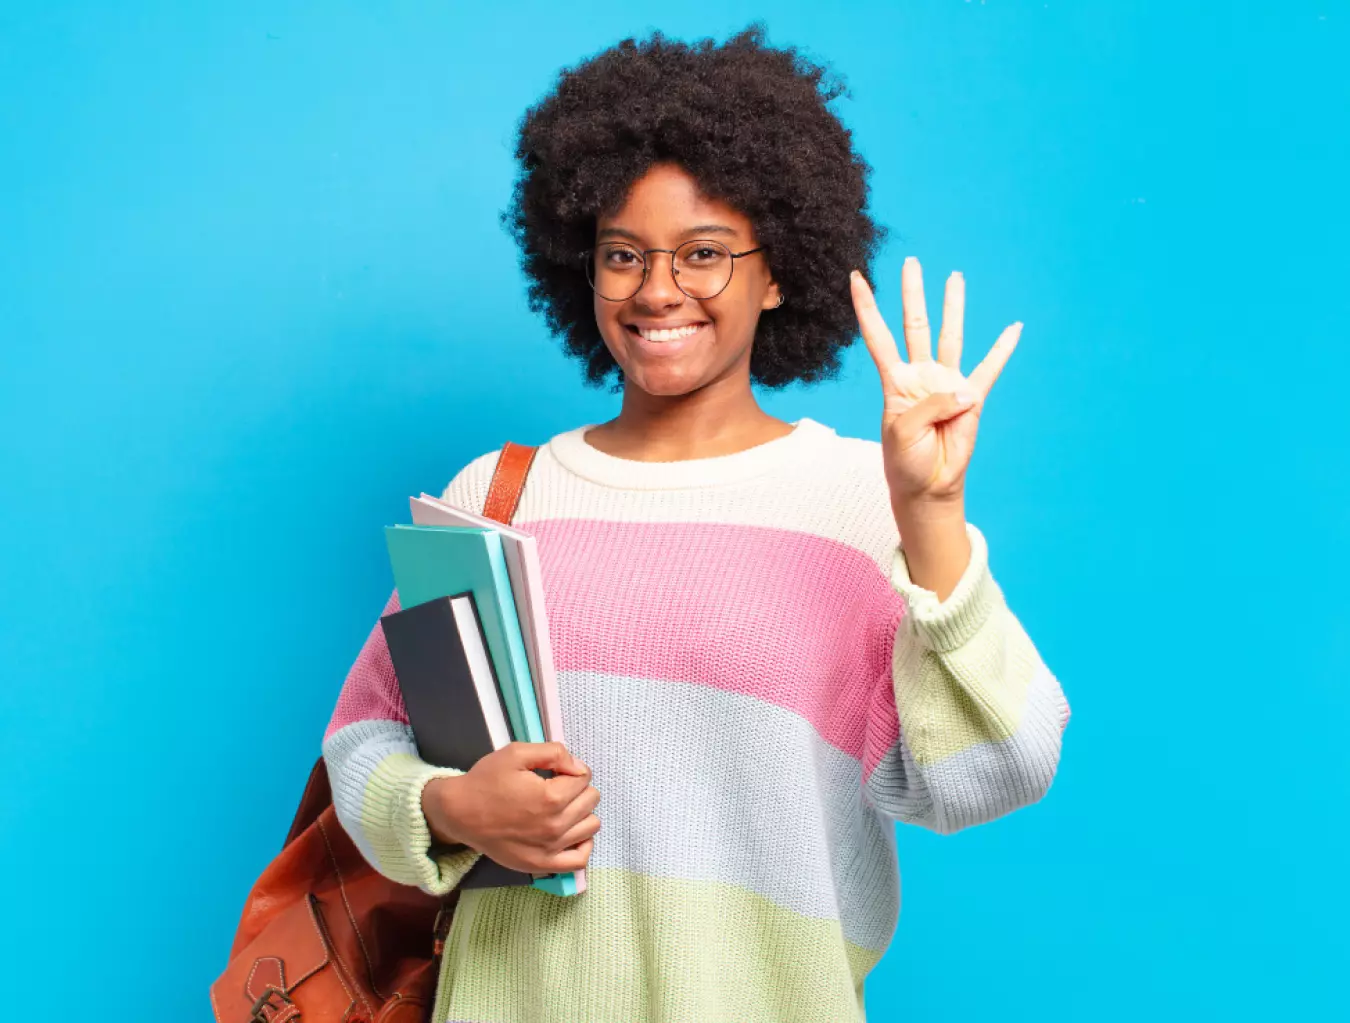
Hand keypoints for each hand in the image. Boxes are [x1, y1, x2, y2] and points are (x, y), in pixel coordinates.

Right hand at [422, 741, 599, 874]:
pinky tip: (571, 832)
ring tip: (561, 807)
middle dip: (577, 788)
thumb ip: (554, 753)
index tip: (554, 771)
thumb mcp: (516, 753)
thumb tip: (578, 767)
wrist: (459, 813)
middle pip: (590, 800)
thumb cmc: (486, 781)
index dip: (571, 769)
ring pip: (591, 826)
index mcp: (551, 797)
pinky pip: (579, 860)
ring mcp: (550, 849)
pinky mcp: (542, 865)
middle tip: (555, 787)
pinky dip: (583, 844)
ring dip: (581, 812)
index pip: (584, 778)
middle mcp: (555, 826)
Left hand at [850, 257, 1020, 512]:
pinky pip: (989, 369)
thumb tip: (965, 392)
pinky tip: (1014, 328)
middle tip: (911, 262)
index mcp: (895, 381)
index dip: (866, 307)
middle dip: (912, 294)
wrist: (927, 486)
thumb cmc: (906, 461)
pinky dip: (1002, 349)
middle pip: (915, 325)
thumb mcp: (905, 433)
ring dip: (953, 307)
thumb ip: (931, 407)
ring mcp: (946, 384)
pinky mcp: (971, 399)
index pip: (878, 336)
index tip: (857, 277)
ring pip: (950, 336)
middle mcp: (920, 375)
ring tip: (955, 277)